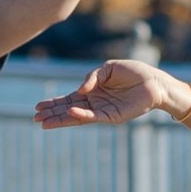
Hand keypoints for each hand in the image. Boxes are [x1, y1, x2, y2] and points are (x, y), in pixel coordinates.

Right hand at [33, 59, 177, 127]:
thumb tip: (80, 90)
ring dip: (61, 119)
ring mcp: (103, 111)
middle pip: (69, 110)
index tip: (38, 107)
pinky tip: (70, 114)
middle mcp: (95, 103)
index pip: (68, 99)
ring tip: (45, 122)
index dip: (53, 103)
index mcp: (92, 92)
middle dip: (52, 114)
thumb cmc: (134, 73)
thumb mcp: (108, 68)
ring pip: (78, 116)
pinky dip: (82, 115)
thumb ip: (92, 76)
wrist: (154, 82)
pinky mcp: (113, 116)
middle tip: (35, 118)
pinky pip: (94, 116)